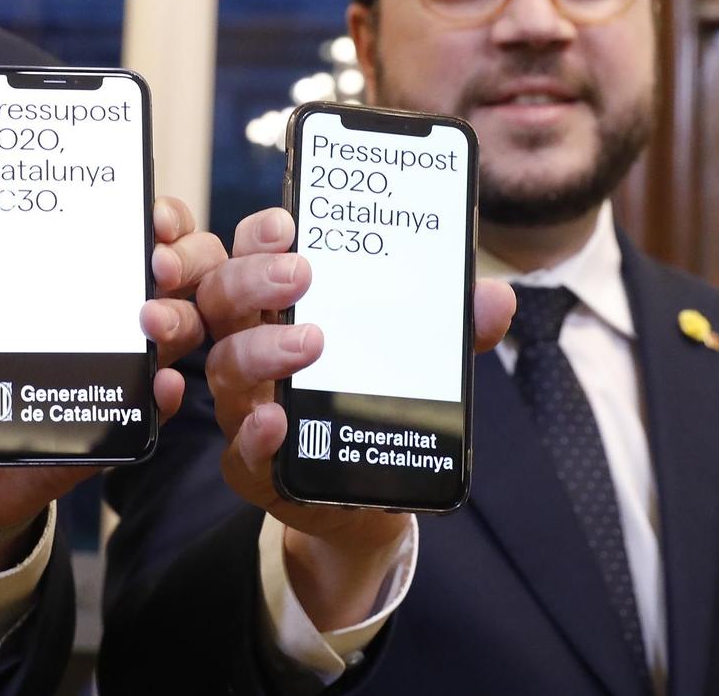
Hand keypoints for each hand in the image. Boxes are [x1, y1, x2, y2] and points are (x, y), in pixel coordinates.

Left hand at [0, 196, 225, 587]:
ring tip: (151, 321)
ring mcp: (112, 371)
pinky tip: (159, 384)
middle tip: (158, 264)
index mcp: (67, 284)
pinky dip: (164, 394)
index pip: (131, 236)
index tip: (151, 218)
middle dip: (186, 260)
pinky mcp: (108, 426)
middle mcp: (103, 320)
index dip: (159, 218)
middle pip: (178, 277)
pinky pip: (153, 410)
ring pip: (180, 334)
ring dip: (179, 319)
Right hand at [195, 206, 515, 629]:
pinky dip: (255, 434)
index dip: (257, 237)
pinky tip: (276, 422)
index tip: (287, 224)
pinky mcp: (254, 467)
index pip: (246, 256)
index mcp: (276, 309)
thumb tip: (495, 299)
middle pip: (223, 301)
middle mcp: (249, 349)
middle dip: (254, 279)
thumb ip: (447, 328)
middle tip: (302, 274)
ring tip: (310, 343)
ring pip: (224, 368)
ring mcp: (245, 406)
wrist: (365, 494)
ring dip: (261, 349)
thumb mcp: (411, 356)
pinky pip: (240, 450)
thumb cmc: (371, 400)